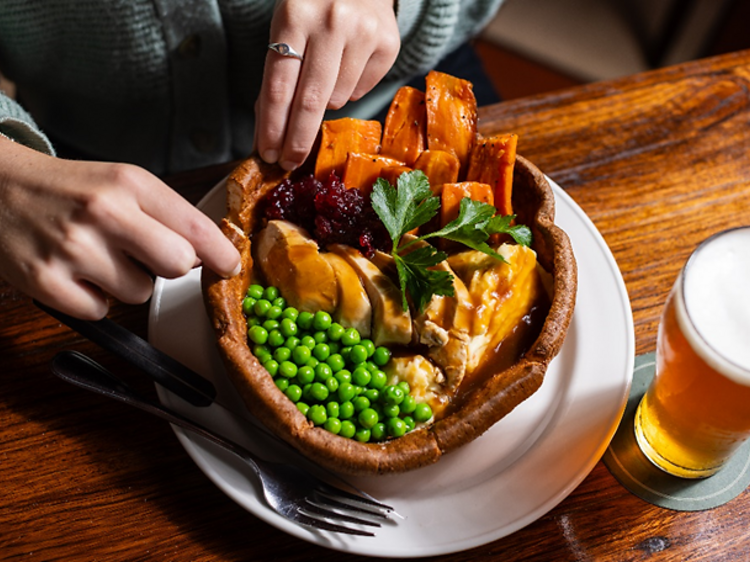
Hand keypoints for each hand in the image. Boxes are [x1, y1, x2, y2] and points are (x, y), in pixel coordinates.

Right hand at [0, 138, 239, 319]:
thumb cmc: (70, 189)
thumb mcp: (122, 182)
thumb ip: (167, 214)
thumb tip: (209, 254)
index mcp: (129, 183)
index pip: (196, 226)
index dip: (221, 253)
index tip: (229, 265)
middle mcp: (103, 212)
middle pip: (178, 265)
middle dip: (174, 268)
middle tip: (150, 256)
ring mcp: (73, 248)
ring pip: (141, 294)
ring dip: (128, 283)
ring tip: (99, 257)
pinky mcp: (46, 281)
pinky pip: (101, 312)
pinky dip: (94, 299)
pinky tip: (76, 273)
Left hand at [255, 0, 399, 170]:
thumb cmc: (315, 6)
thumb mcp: (287, 27)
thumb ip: (277, 76)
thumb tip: (267, 134)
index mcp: (294, 16)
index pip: (278, 86)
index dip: (272, 127)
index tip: (268, 154)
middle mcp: (331, 23)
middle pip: (310, 102)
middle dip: (296, 139)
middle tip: (288, 162)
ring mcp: (364, 33)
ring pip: (337, 100)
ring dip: (325, 102)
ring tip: (325, 73)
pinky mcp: (388, 44)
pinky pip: (361, 91)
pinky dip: (349, 89)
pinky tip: (347, 64)